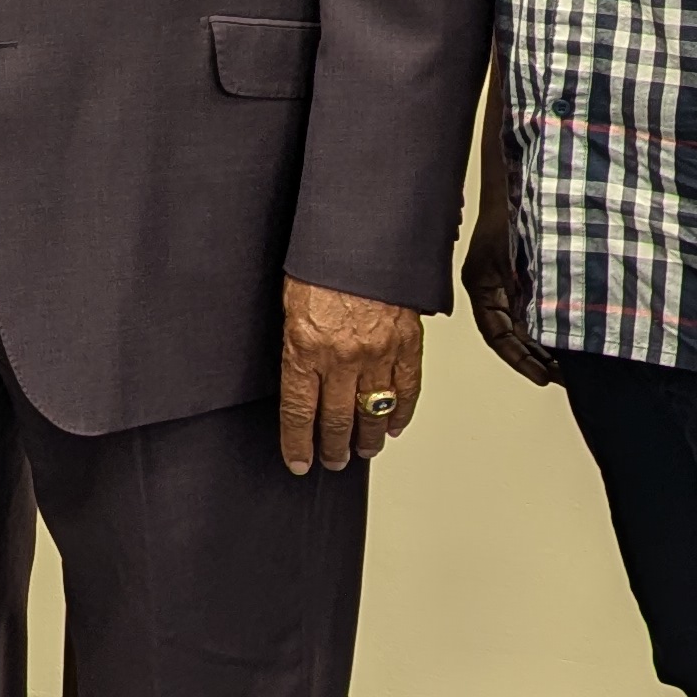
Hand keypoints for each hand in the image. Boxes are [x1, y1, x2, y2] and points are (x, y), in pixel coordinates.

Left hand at [280, 279, 424, 474]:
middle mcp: (342, 357)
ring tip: (361, 452)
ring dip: (367, 438)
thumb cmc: (321, 262)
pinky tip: (394, 426)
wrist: (363, 234)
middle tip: (332, 462)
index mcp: (304, 347)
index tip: (298, 462)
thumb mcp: (289, 302)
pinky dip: (401, 413)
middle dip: (333, 447)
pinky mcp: (407, 343)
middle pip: (337, 420)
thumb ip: (295, 344)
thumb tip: (298, 377)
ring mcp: (378, 353)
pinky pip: (407, 390)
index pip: (299, 412)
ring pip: (373, 412)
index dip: (298, 443)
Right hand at [462, 186, 558, 387]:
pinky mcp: (526, 267)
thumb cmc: (514, 201)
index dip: (519, 359)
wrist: (519, 166)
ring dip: (545, 342)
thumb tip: (540, 329)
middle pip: (511, 333)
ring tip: (571, 363)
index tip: (543, 376)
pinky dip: (551, 321)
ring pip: (524, 321)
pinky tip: (571, 332)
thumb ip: (524, 289)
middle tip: (563, 376)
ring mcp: (509, 276)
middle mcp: (493, 284)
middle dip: (535, 357)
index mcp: (480, 284)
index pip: (496, 335)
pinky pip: (536, 303)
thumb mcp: (517, 252)